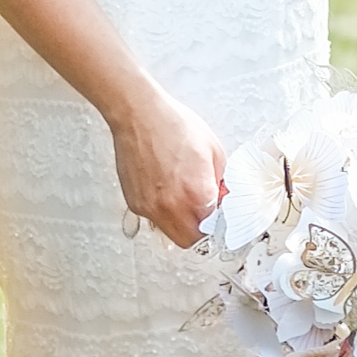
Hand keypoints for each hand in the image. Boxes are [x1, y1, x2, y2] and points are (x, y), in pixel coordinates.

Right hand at [114, 85, 227, 247]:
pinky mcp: (135, 203)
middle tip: (203, 213)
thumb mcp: (214, 150)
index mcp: (196, 194)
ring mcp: (150, 207)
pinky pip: (153, 218)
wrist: (140, 116)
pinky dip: (162, 211)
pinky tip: (165, 189)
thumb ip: (220, 180)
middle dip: (200, 230)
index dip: (218, 221)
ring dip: (180, 223)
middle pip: (190, 239)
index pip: (212, 227)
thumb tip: (221, 195)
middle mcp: (171, 206)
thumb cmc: (174, 126)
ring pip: (169, 232)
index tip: (218, 213)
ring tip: (183, 198)